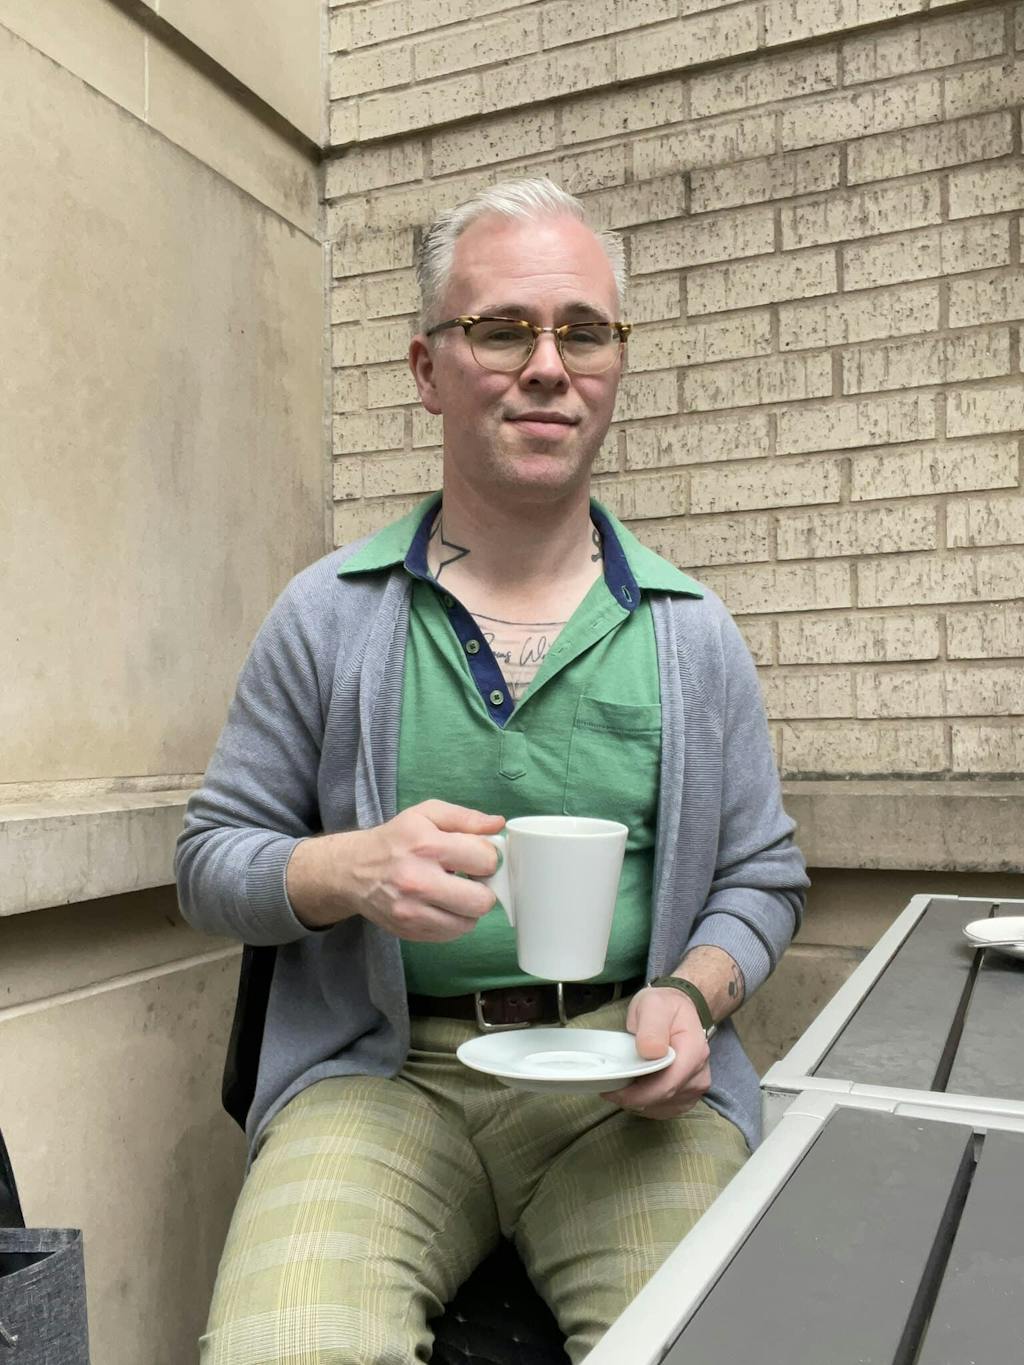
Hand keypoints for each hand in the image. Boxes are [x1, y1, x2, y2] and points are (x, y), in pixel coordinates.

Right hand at [287, 800, 503, 937]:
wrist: (352, 870)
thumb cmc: (395, 839)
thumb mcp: (426, 814)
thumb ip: (465, 818)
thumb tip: (498, 825)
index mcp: (426, 846)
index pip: (485, 861)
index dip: (487, 858)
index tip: (477, 857)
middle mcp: (419, 882)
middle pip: (481, 901)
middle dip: (483, 889)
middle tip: (471, 879)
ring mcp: (412, 912)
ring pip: (468, 923)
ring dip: (468, 909)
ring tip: (454, 892)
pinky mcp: (409, 932)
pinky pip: (451, 935)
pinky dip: (453, 921)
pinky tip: (441, 904)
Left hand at [601, 985, 710, 1118]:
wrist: (679, 1010)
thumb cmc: (664, 1007)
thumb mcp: (653, 1006)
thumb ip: (652, 1027)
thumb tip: (650, 1051)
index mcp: (693, 1052)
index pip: (666, 1086)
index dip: (637, 1094)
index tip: (612, 1089)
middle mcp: (699, 1074)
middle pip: (663, 1098)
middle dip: (633, 1098)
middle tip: (609, 1086)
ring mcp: (696, 1087)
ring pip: (662, 1107)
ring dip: (639, 1102)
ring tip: (622, 1084)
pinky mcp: (689, 1095)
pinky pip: (665, 1109)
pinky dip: (647, 1104)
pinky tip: (636, 1090)